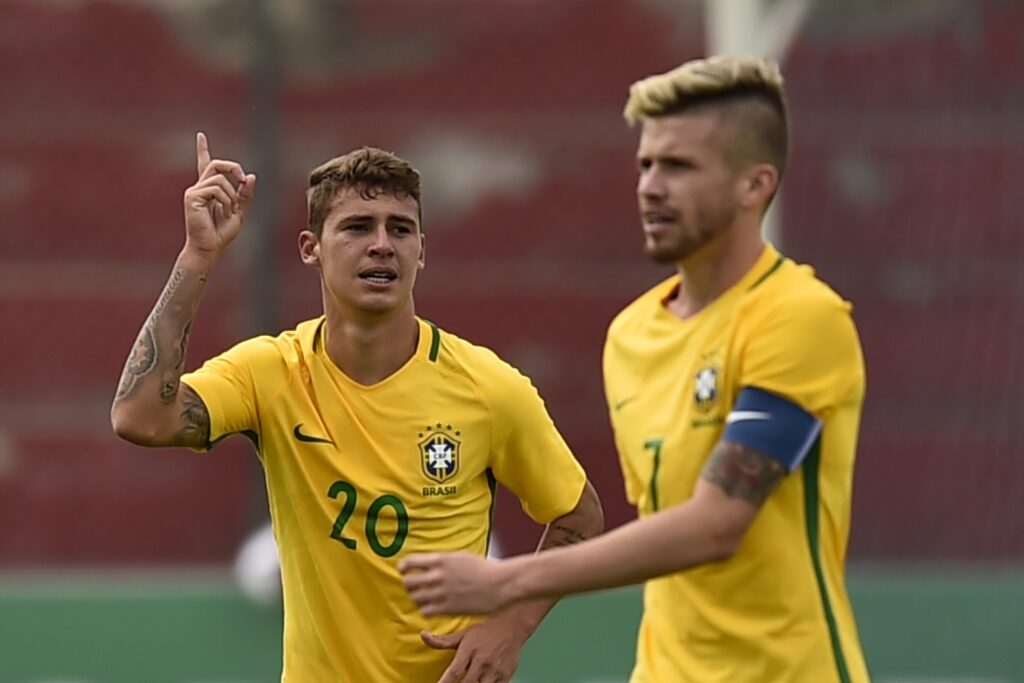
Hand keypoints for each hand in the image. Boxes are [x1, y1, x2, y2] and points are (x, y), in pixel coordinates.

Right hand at [183, 132, 255, 260]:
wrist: (209, 249)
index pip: (205, 165)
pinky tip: (223, 212)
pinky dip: (226, 200)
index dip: (202, 149)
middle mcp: (198, 188)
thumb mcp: (239, 212)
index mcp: (208, 190)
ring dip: (232, 195)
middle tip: (242, 180)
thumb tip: (250, 176)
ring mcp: (194, 192)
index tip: (201, 135)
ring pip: (220, 178)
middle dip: (233, 168)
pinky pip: (217, 189)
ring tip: (229, 211)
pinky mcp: (192, 197)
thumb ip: (245, 195)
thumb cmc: (221, 234)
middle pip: (216, 164)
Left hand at [399, 552, 511, 616]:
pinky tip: (432, 607)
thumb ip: (442, 560)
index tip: (404, 570)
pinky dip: (426, 609)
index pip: (409, 562)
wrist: (500, 584)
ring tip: (423, 597)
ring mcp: (442, 593)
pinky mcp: (448, 608)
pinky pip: (425, 611)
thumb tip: (426, 564)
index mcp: (440, 560)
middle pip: (408, 582)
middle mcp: (438, 576)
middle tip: (413, 585)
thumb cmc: (483, 569)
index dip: (403, 567)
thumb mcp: (460, 557)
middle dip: (408, 583)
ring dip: (417, 597)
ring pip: (415, 598)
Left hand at [422, 618, 526, 682]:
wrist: (513, 626)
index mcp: (469, 650)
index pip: (454, 672)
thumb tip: (422, 635)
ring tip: (470, 682)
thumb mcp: (463, 634)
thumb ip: (442, 640)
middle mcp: (482, 660)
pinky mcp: (505, 676)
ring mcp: (494, 669)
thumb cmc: (485, 631)